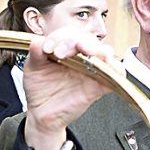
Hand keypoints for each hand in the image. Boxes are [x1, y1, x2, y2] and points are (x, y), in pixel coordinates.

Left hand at [23, 26, 113, 149]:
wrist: (42, 114)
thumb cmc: (40, 90)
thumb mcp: (33, 69)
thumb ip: (35, 53)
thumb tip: (37, 41)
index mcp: (65, 50)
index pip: (69, 34)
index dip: (60, 37)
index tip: (47, 48)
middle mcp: (81, 58)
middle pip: (88, 40)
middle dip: (75, 41)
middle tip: (60, 52)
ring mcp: (91, 71)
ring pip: (105, 52)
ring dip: (96, 48)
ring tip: (85, 51)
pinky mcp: (99, 86)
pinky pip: (115, 75)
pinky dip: (116, 69)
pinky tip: (109, 65)